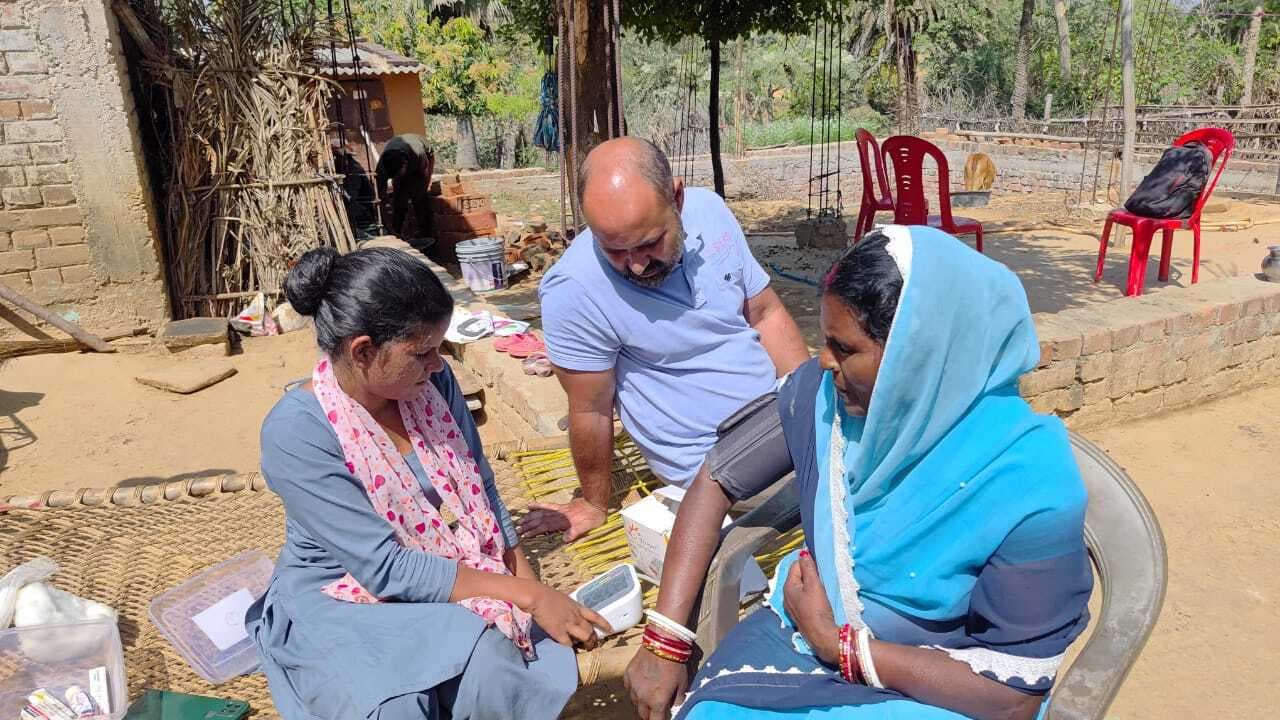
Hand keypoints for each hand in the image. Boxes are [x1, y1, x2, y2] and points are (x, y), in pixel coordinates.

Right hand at [517, 497, 607, 541]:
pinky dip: (538, 505)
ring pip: (542, 514)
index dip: (534, 531)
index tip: (525, 535)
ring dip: (530, 517)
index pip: (545, 527)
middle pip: (540, 521)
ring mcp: (559, 510)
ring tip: (520, 520)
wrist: (596, 504)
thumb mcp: (586, 528)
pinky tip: (530, 505)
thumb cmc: (593, 518)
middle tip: (517, 529)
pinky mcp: (562, 506)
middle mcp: (559, 516)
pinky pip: (548, 505)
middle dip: (528, 525)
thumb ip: (574, 533)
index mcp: (563, 523)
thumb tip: (563, 539)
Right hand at [524, 583, 612, 649]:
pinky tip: (569, 648)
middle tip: (592, 644)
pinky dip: (570, 647)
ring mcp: (568, 624)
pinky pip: (568, 643)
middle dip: (593, 639)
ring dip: (585, 644)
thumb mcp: (564, 596)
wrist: (537, 596)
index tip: (610, 629)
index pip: (595, 616)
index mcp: (577, 606)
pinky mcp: (558, 632)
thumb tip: (572, 595)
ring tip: (584, 648)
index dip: (603, 623)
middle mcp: (575, 616)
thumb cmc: (547, 594)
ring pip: (584, 637)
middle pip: (590, 630)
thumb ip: (569, 601)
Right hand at [624, 646, 689, 719]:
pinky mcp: (628, 675)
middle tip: (656, 709)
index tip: (662, 718)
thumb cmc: (675, 664)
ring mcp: (633, 686)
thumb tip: (674, 707)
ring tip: (648, 695)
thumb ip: (678, 699)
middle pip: (643, 714)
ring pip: (635, 701)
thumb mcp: (682, 684)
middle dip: (650, 714)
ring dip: (642, 701)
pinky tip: (641, 683)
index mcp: (657, 702)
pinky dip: (634, 688)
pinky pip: (629, 687)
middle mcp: (642, 697)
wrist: (662, 643)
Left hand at [783, 550, 839, 664]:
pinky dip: (810, 593)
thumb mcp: (814, 585)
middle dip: (808, 572)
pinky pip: (803, 597)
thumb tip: (803, 553)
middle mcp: (786, 596)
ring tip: (822, 584)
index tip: (819, 562)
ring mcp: (792, 605)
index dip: (806, 561)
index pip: (795, 566)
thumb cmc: (817, 609)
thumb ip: (808, 568)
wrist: (822, 635)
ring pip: (801, 587)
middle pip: (797, 576)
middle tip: (822, 573)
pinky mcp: (800, 613)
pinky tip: (819, 596)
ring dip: (810, 583)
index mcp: (787, 587)